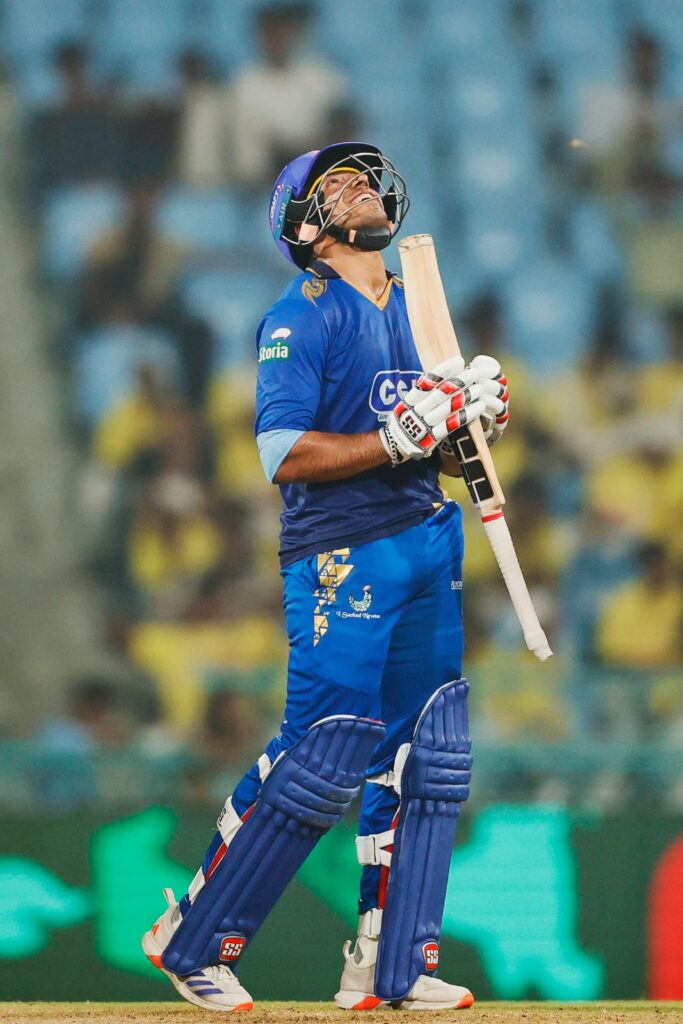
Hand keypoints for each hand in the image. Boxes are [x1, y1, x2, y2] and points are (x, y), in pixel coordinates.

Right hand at [380, 356, 502, 464]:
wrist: (398, 443)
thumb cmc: (409, 418)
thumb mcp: (411, 402)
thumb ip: (426, 391)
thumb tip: (447, 373)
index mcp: (411, 399)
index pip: (428, 380)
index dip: (444, 370)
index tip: (458, 361)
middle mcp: (418, 409)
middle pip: (441, 392)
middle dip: (459, 381)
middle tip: (474, 372)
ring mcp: (425, 423)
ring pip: (448, 407)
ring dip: (466, 396)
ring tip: (479, 388)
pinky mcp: (433, 437)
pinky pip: (452, 424)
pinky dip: (466, 415)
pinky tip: (478, 407)